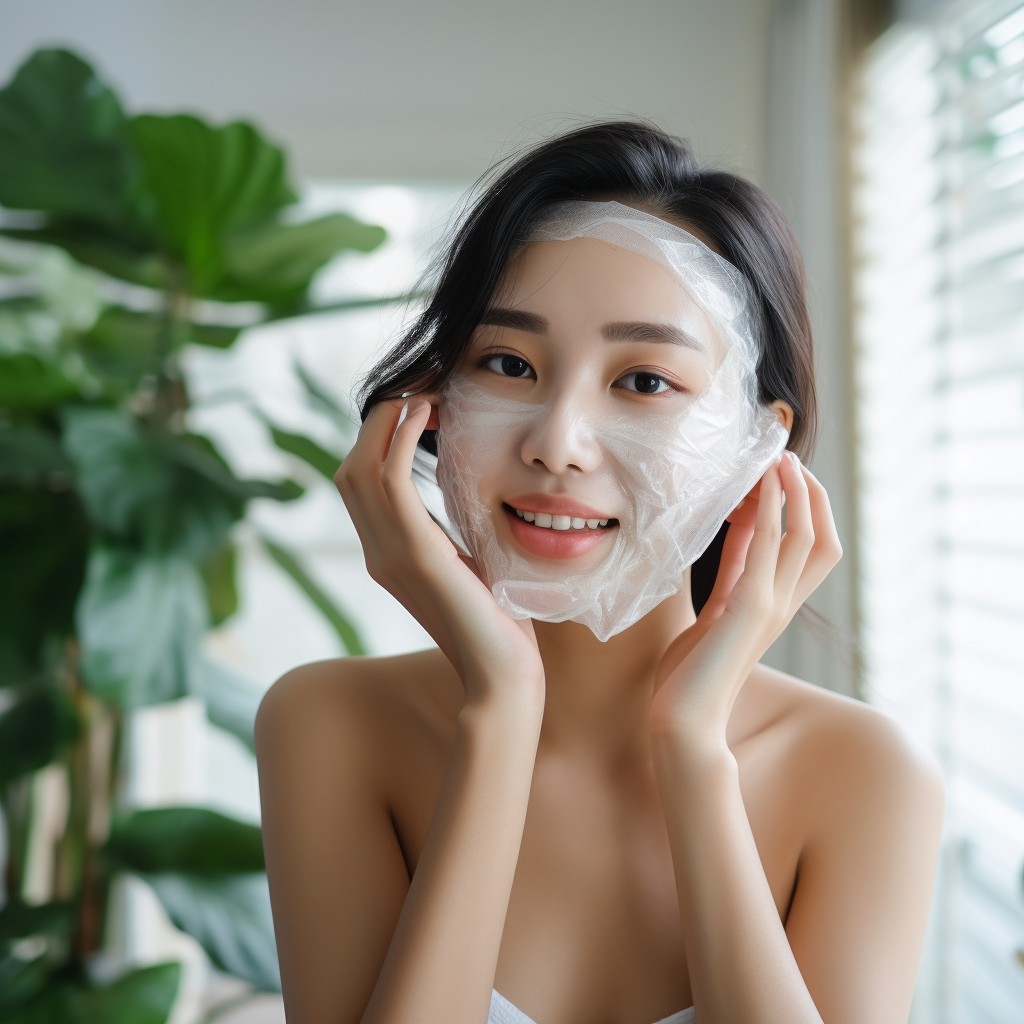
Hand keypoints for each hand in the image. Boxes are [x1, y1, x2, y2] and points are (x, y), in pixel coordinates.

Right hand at [335, 399, 543, 708]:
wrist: (501, 673)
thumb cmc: (497, 620)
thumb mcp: (468, 562)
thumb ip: (452, 529)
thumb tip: (461, 484)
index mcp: (386, 554)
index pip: (360, 482)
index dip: (380, 436)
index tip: (419, 404)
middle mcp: (376, 552)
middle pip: (349, 467)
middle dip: (379, 420)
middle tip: (421, 388)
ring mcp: (388, 554)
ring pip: (360, 468)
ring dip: (389, 419)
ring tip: (425, 390)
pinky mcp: (414, 555)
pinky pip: (389, 481)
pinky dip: (401, 438)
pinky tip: (428, 413)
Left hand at [648, 452, 841, 739]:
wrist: (684, 723)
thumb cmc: (690, 675)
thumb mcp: (714, 612)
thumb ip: (732, 575)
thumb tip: (736, 531)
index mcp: (774, 607)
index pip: (807, 550)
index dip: (801, 509)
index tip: (779, 474)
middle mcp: (782, 605)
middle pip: (822, 540)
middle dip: (811, 496)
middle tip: (788, 459)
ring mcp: (771, 606)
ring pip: (805, 538)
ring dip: (796, 493)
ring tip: (782, 458)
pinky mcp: (750, 608)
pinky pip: (769, 547)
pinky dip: (771, 510)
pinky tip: (763, 485)